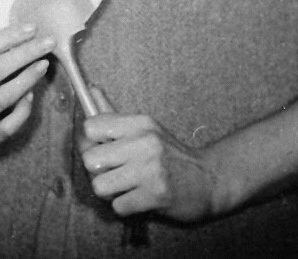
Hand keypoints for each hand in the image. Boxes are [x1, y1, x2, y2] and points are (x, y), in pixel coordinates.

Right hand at [0, 23, 53, 148]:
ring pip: (2, 97)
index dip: (8, 37)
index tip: (33, 28)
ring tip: (44, 64)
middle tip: (49, 42)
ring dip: (27, 79)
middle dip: (25, 53)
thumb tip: (22, 38)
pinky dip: (21, 111)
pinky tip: (30, 97)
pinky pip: (7, 126)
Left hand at [80, 89, 216, 222]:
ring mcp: (150, 169)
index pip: (91, 127)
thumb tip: (91, 91)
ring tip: (125, 186)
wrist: (208, 180)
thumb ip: (113, 115)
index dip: (89, 142)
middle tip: (112, 172)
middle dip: (97, 171)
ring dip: (110, 192)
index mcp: (140, 123)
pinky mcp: (156, 195)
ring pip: (99, 186)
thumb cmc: (171, 155)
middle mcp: (144, 142)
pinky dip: (126, 206)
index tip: (100, 149)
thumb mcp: (146, 128)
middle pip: (90, 159)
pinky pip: (118, 206)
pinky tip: (139, 198)